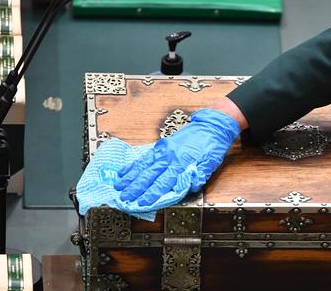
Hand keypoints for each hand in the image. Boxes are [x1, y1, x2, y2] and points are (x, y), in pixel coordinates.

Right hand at [114, 108, 239, 206]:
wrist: (212, 126)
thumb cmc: (212, 146)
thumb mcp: (210, 165)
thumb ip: (197, 177)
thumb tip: (187, 187)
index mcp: (181, 163)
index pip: (163, 183)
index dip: (151, 195)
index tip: (141, 203)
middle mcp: (169, 156)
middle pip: (149, 176)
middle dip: (135, 188)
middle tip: (124, 198)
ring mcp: (163, 150)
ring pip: (143, 166)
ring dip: (130, 177)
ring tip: (118, 186)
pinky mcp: (161, 145)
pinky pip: (144, 156)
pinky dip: (133, 165)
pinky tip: (124, 171)